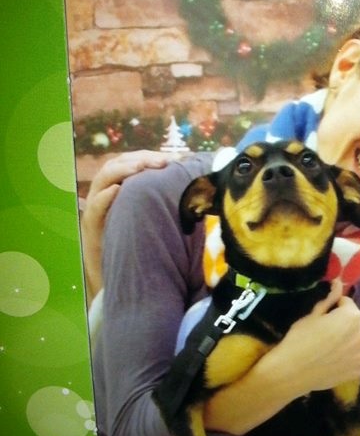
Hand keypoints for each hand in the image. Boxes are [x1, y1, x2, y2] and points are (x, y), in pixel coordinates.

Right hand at [80, 150, 168, 299]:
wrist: (117, 278)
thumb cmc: (139, 246)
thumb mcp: (152, 219)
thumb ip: (163, 203)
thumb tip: (194, 190)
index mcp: (119, 189)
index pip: (130, 163)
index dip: (149, 157)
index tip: (172, 158)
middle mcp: (104, 195)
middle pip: (117, 165)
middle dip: (140, 159)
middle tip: (163, 161)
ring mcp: (95, 210)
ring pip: (103, 180)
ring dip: (122, 170)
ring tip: (141, 168)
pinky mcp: (90, 228)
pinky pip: (93, 209)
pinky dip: (104, 197)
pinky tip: (116, 190)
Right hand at [203, 280, 359, 435]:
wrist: (291, 372)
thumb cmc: (299, 339)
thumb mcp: (312, 314)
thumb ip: (329, 298)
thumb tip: (338, 282)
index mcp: (352, 316)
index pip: (346, 303)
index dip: (333, 308)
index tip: (321, 316)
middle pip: (354, 322)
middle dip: (342, 323)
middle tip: (322, 332)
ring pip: (355, 340)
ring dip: (347, 339)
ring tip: (327, 347)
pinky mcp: (359, 370)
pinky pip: (356, 357)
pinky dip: (348, 356)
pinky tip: (332, 359)